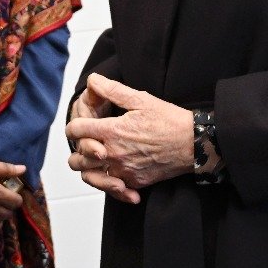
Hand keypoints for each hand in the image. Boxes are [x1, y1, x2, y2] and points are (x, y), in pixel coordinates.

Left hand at [66, 74, 193, 201]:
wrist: (193, 144)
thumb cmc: (168, 120)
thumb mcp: (140, 99)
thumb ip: (112, 90)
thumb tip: (92, 80)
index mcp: (112, 131)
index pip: (76, 130)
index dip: (73, 126)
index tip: (77, 124)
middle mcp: (114, 154)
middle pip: (77, 158)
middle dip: (78, 148)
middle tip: (87, 140)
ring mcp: (124, 171)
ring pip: (90, 176)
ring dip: (88, 167)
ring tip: (95, 156)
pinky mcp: (135, 182)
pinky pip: (111, 187)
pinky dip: (107, 182)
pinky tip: (113, 172)